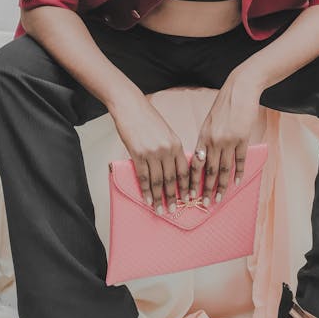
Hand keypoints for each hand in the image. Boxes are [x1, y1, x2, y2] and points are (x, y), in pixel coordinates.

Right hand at [110, 93, 189, 214]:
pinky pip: (143, 177)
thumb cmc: (147, 118)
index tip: (188, 199)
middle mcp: (167, 150)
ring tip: (160, 210)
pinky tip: (147, 200)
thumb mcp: (166, 132)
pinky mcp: (137, 154)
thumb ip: (171, 149)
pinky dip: (145, 191)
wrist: (130, 106)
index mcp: (176, 144)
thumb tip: (172, 168)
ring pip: (157, 181)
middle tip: (173, 210)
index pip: (184, 171)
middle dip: (173, 197)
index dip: (186, 187)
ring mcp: (152, 152)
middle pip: (172, 179)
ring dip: (159, 198)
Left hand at [188, 72, 260, 205]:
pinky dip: (238, 173)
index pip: (195, 163)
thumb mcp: (209, 122)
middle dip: (206, 189)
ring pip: (223, 169)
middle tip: (204, 204)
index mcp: (203, 136)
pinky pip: (239, 160)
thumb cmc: (224, 106)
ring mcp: (228, 140)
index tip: (188, 194)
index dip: (192, 180)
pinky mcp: (242, 138)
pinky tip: (235, 183)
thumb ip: (206, 140)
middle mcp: (213, 140)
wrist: (239, 90)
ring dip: (221, 186)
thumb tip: (201, 158)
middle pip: (208, 170)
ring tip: (218, 199)